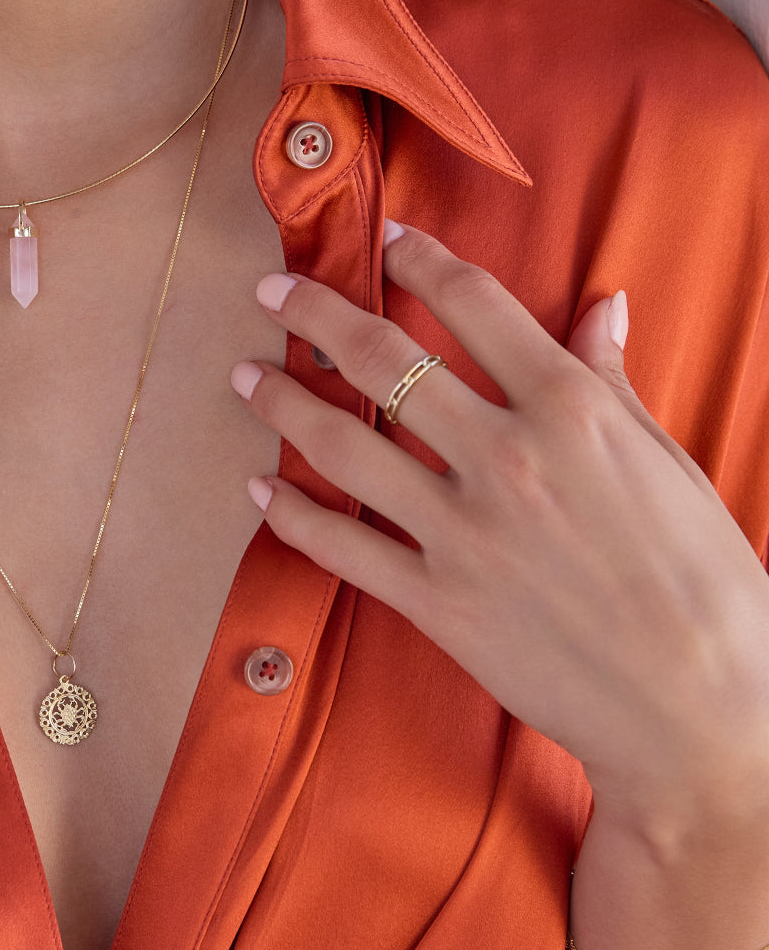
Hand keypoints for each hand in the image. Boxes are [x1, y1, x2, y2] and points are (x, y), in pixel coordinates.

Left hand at [231, 220, 768, 823]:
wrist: (701, 708)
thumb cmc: (705, 581)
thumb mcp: (668, 463)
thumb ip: (614, 381)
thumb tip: (603, 306)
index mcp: (570, 409)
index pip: (475, 304)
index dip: (421, 261)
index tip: (386, 241)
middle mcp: (504, 456)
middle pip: (382, 359)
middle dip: (315, 311)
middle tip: (272, 288)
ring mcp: (461, 531)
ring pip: (343, 444)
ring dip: (282, 401)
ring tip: (245, 374)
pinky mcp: (435, 601)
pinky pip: (341, 546)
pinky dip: (291, 515)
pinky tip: (257, 486)